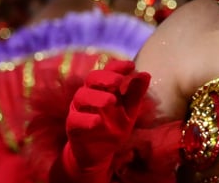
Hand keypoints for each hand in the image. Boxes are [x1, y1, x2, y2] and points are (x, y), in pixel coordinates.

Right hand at [60, 59, 149, 180]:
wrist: (98, 153)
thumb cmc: (113, 126)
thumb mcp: (129, 111)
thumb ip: (136, 94)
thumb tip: (145, 74)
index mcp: (103, 88)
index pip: (108, 71)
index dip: (118, 66)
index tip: (131, 66)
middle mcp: (89, 94)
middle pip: (91, 78)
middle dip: (105, 77)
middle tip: (119, 81)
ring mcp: (79, 110)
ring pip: (81, 96)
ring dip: (97, 97)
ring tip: (111, 101)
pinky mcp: (73, 127)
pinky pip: (75, 120)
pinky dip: (87, 120)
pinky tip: (98, 122)